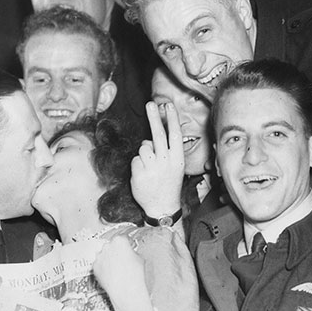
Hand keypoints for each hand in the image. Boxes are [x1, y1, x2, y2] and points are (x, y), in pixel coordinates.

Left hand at [93, 235, 145, 299]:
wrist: (126, 291)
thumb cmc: (135, 276)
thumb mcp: (140, 259)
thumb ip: (132, 252)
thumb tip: (130, 253)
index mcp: (120, 241)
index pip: (123, 238)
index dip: (127, 243)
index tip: (128, 246)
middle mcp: (107, 246)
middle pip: (112, 245)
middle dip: (117, 251)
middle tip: (123, 259)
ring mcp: (99, 256)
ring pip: (104, 255)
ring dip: (109, 259)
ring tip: (117, 269)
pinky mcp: (94, 267)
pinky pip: (99, 265)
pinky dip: (104, 268)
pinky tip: (111, 274)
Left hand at [131, 101, 184, 218]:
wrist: (162, 206)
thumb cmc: (168, 184)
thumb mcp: (174, 167)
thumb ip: (165, 151)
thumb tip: (151, 137)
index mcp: (177, 159)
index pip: (175, 134)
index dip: (172, 118)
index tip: (168, 105)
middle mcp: (166, 161)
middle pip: (158, 134)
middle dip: (154, 117)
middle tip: (150, 104)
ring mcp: (152, 167)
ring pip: (143, 147)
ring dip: (144, 153)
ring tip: (149, 167)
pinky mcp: (139, 173)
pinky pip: (135, 159)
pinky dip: (137, 164)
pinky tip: (143, 174)